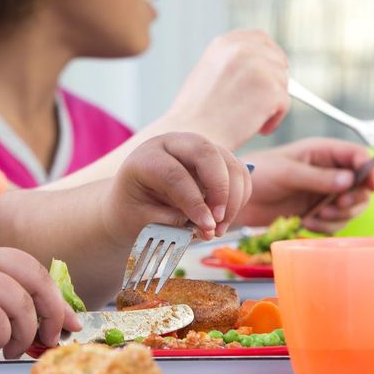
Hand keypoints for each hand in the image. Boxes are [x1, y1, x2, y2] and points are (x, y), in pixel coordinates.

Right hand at [0, 240, 80, 358]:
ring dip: (22, 332)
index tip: (68, 322)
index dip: (54, 296)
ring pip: (19, 300)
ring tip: (8, 350)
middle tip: (50, 340)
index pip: (29, 266)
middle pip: (34, 277)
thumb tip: (21, 329)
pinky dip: (0, 335)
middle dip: (52, 312)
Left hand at [102, 133, 252, 242]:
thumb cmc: (135, 211)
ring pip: (229, 162)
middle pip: (206, 153)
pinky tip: (224, 218)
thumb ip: (174, 223)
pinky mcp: (215, 159)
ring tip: (220, 228)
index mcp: (147, 158)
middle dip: (220, 189)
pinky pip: (239, 172)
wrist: (134, 202)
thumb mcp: (144, 221)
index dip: (193, 202)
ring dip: (233, 197)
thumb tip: (209, 227)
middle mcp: (173, 145)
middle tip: (218, 221)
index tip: (206, 227)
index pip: (175, 174)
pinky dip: (240, 196)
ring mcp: (197, 149)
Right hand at [163, 30, 288, 148]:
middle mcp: (242, 48)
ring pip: (283, 83)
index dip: (269, 55)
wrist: (190, 136)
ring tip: (250, 120)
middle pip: (277, 60)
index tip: (272, 71)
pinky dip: (273, 119)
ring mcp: (258, 66)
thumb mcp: (209, 74)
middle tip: (262, 104)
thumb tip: (265, 68)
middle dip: (275, 81)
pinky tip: (256, 128)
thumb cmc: (196, 114)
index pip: (260, 38)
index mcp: (225, 43)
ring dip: (272, 104)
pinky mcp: (270, 89)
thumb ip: (234, 65)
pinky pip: (284, 104)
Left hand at [238, 138, 373, 232]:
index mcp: (322, 152)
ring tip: (315, 216)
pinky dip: (326, 226)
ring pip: (351, 207)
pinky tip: (306, 222)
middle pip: (361, 186)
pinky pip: (335, 222)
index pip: (358, 156)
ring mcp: (324, 192)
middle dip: (353, 199)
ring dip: (338, 216)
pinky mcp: (317, 210)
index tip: (370, 186)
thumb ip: (318, 177)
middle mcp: (328, 171)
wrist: (238, 197)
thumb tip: (350, 181)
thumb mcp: (287, 173)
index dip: (369, 170)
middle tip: (336, 206)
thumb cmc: (259, 174)